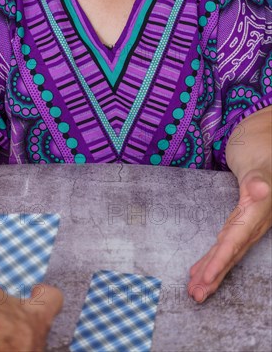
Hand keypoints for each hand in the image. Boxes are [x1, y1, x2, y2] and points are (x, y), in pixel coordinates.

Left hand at [188, 169, 271, 301]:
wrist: (266, 164)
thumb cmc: (262, 165)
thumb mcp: (260, 172)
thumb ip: (259, 182)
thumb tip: (259, 189)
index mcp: (254, 216)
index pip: (235, 241)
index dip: (222, 260)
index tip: (208, 276)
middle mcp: (250, 227)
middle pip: (229, 255)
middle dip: (213, 276)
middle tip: (196, 294)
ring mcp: (245, 229)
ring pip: (226, 254)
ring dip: (210, 273)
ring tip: (195, 290)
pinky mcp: (238, 227)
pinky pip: (224, 247)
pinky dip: (212, 261)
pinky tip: (199, 272)